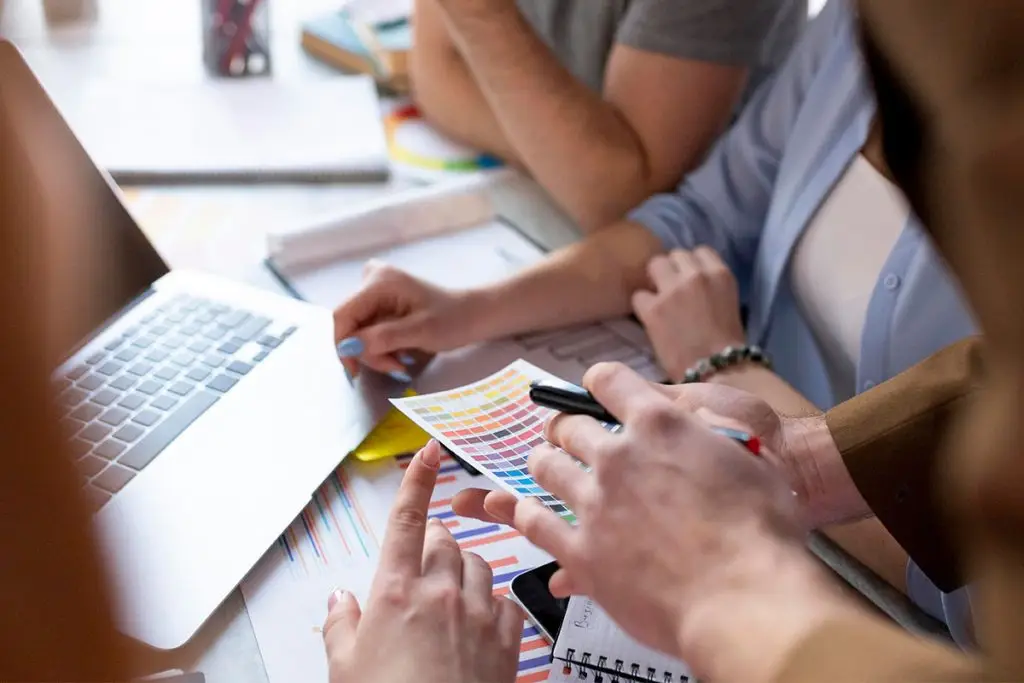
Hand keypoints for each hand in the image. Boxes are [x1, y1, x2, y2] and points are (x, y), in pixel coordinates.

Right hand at [323, 441, 522, 682]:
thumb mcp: (343, 667)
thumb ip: (339, 623)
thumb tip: (338, 599)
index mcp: (396, 591)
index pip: (408, 520)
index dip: (418, 480)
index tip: (428, 451)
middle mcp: (441, 592)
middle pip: (445, 540)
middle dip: (433, 544)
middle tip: (420, 568)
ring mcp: (479, 613)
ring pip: (479, 565)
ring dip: (464, 572)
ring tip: (448, 599)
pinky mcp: (508, 638)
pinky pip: (506, 602)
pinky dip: (494, 605)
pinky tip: (481, 623)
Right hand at [333, 261, 480, 377]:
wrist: (473, 315)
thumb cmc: (453, 320)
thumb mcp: (420, 332)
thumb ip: (383, 338)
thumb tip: (347, 346)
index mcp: (378, 281)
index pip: (342, 316)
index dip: (342, 346)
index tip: (355, 373)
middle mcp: (371, 279)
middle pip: (349, 325)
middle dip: (368, 351)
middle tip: (396, 366)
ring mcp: (374, 289)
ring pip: (357, 331)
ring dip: (376, 352)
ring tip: (402, 360)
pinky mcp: (378, 301)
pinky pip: (367, 330)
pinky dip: (381, 346)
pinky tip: (400, 351)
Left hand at [453, 379, 869, 530]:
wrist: (746, 601)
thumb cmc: (761, 533)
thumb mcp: (750, 458)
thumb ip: (711, 433)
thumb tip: (694, 423)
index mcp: (659, 423)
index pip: (608, 379)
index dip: (601, 383)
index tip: (597, 390)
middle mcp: (617, 456)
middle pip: (569, 426)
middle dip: (568, 428)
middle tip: (570, 437)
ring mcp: (593, 503)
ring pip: (545, 467)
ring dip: (545, 463)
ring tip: (548, 468)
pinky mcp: (581, 552)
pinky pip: (535, 522)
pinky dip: (528, 514)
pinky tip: (531, 514)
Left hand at [632, 247, 744, 381]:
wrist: (719, 371)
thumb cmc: (728, 345)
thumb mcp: (728, 303)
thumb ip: (709, 286)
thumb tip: (689, 282)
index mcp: (720, 274)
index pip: (700, 251)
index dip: (691, 266)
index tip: (689, 280)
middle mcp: (696, 275)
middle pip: (675, 255)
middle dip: (672, 271)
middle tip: (671, 291)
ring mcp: (672, 290)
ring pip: (654, 265)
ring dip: (655, 281)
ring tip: (659, 301)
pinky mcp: (653, 308)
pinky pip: (638, 295)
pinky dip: (643, 306)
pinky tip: (651, 319)